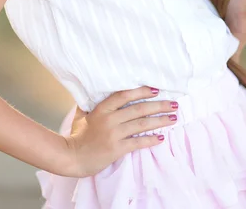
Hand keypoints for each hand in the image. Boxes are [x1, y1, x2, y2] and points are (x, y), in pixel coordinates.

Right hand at [61, 86, 178, 177]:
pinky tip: (161, 138)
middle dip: (159, 105)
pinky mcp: (116, 149)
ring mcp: (113, 134)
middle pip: (138, 109)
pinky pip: (137, 143)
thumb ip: (91, 102)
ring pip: (141, 124)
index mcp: (102, 108)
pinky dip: (150, 140)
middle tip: (174, 103)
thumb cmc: (77, 134)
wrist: (71, 157)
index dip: (141, 91)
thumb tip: (94, 89)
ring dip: (160, 121)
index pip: (124, 95)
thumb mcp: (83, 114)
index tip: (156, 90)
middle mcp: (109, 119)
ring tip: (173, 118)